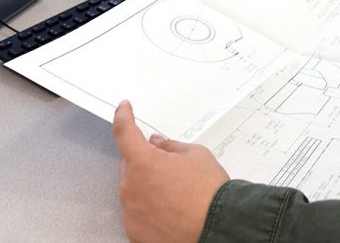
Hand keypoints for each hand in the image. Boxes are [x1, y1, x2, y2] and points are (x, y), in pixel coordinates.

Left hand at [113, 100, 228, 242]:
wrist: (216, 227)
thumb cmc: (208, 192)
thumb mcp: (196, 154)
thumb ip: (170, 146)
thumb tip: (157, 143)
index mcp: (143, 162)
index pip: (124, 132)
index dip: (122, 116)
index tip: (123, 109)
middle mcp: (131, 187)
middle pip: (131, 163)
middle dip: (146, 160)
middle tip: (171, 166)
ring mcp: (131, 211)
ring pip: (133, 187)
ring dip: (147, 183)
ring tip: (176, 191)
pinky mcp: (134, 231)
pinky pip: (136, 210)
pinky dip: (148, 206)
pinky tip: (170, 207)